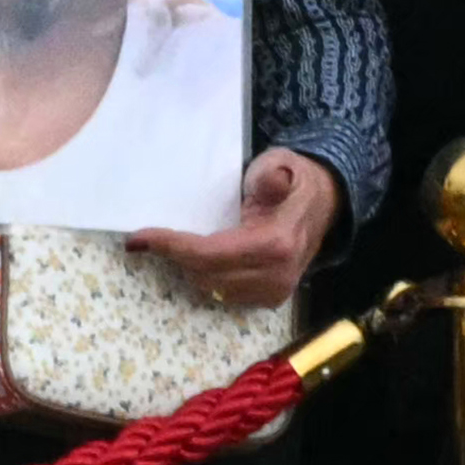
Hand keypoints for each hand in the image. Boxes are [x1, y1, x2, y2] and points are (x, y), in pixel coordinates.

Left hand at [145, 150, 343, 310]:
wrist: (326, 203)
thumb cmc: (295, 179)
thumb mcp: (283, 164)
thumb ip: (272, 176)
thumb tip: (269, 182)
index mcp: (275, 245)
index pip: (209, 255)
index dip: (170, 247)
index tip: (137, 239)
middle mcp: (275, 276)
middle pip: (205, 276)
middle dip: (174, 257)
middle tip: (148, 238)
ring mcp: (274, 292)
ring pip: (212, 289)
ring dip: (188, 269)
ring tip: (171, 246)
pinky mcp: (271, 299)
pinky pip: (225, 295)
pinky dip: (206, 277)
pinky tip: (197, 259)